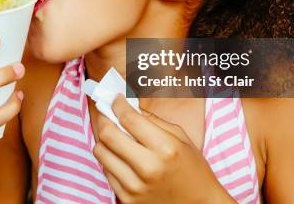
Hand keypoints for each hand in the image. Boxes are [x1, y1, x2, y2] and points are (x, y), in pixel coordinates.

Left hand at [93, 95, 234, 203]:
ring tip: (115, 136)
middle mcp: (148, 168)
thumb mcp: (181, 138)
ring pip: (101, 152)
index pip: (129, 119)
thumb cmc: (192, 169)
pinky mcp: (127, 200)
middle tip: (108, 113)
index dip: (117, 104)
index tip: (115, 99)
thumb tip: (128, 105)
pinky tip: (122, 157)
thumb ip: (153, 120)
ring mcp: (135, 187)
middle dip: (105, 118)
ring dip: (105, 140)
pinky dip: (110, 160)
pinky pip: (106, 171)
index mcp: (165, 148)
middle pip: (108, 134)